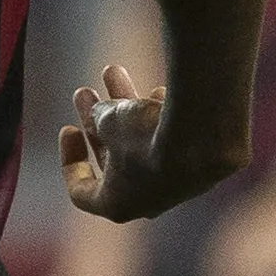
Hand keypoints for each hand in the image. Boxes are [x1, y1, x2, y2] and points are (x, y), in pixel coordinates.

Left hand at [59, 63, 241, 222]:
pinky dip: (159, 114)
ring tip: (112, 71)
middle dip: (97, 121)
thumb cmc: (146, 135)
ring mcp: (177, 185)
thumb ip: (99, 117)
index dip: (70, 159)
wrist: (206, 136)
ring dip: (125, 107)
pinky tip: (156, 88)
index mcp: (116, 204)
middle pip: (112, 158)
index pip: (82, 191)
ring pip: (142, 142)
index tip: (69, 128)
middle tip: (84, 91)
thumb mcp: (110, 119)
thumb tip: (101, 113)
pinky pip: (172, 139)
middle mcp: (147, 200)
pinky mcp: (204, 165)